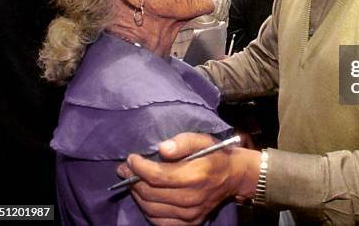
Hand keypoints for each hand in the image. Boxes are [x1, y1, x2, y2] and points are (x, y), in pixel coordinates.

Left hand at [117, 133, 259, 224]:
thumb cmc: (215, 155)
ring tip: (133, 181)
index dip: (139, 168)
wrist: (234, 176)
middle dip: (133, 180)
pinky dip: (148, 210)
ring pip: (152, 208)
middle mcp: (192, 198)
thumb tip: (162, 149)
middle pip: (151, 193)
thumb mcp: (202, 140)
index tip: (131, 159)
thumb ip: (182, 142)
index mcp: (196, 176)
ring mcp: (191, 214)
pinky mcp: (190, 223)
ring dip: (138, 194)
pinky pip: (159, 221)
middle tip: (125, 169)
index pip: (158, 176)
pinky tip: (146, 197)